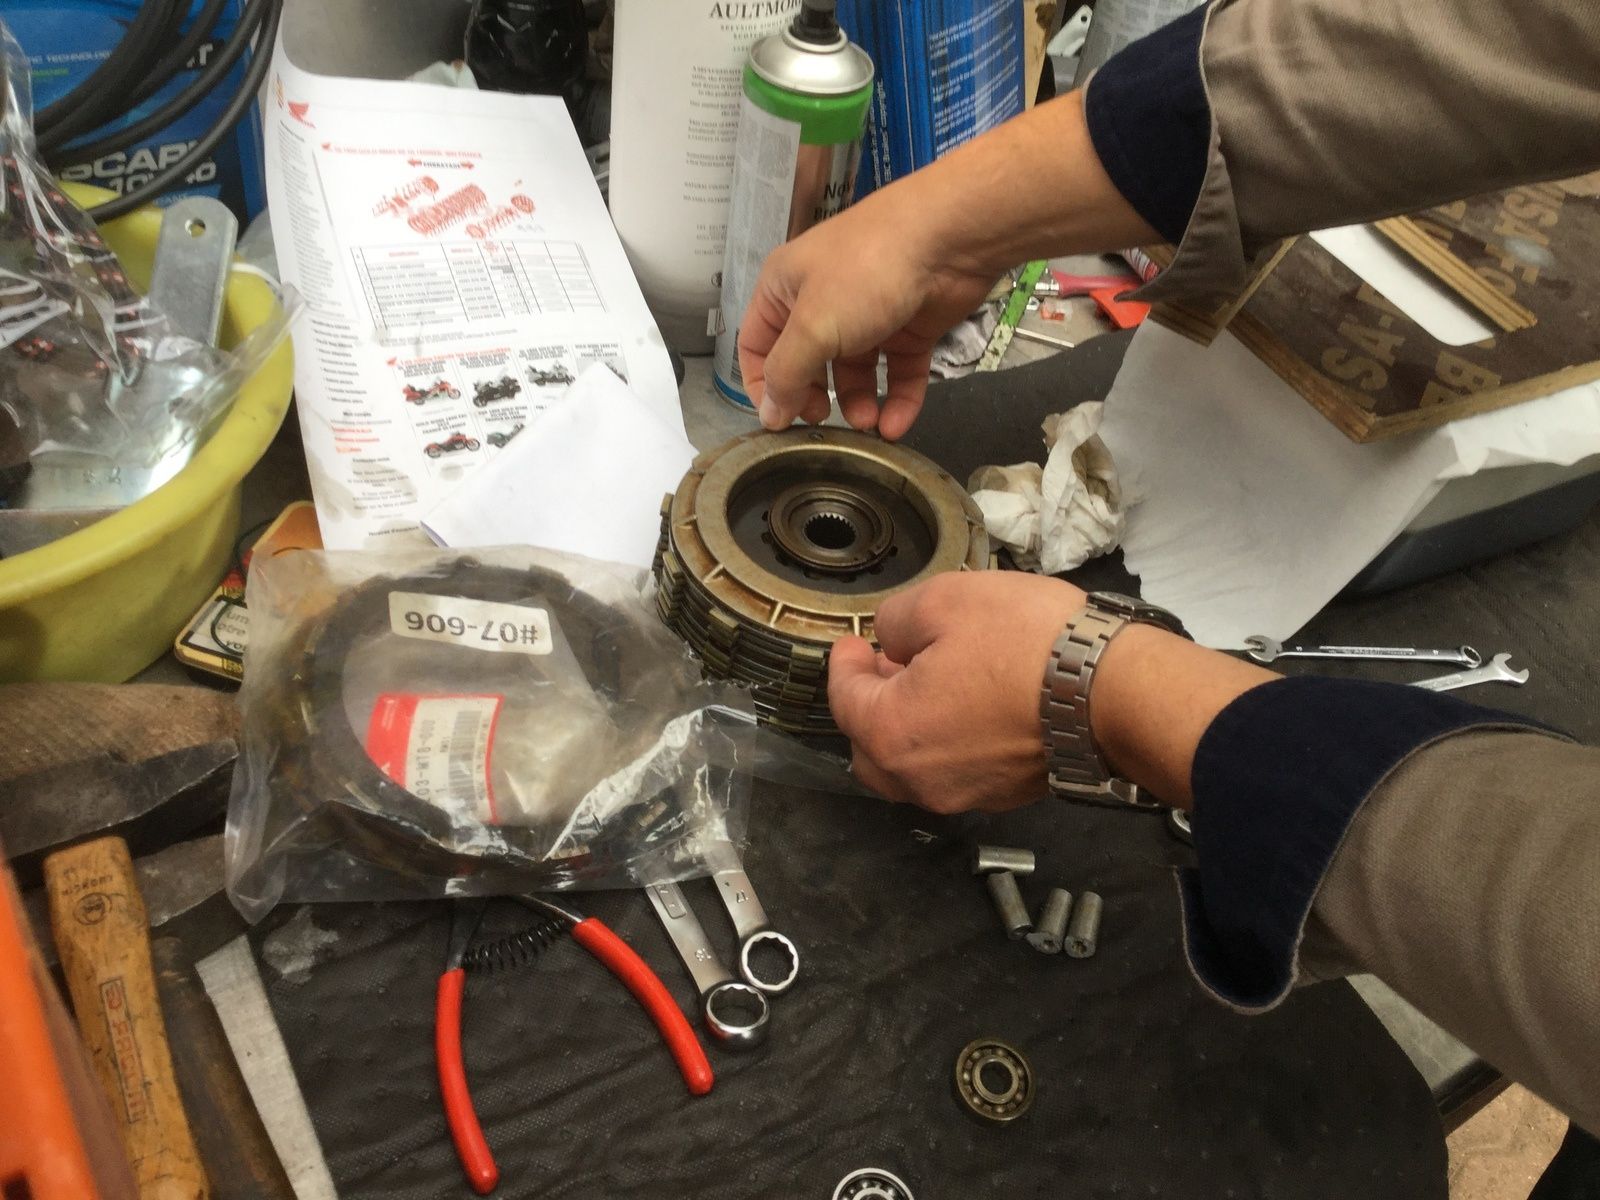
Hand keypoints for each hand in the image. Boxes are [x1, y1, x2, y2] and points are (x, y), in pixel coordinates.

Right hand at [737, 187, 998, 439]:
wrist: (948, 238)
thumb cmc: (865, 272)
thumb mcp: (812, 325)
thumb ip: (786, 374)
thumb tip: (769, 415)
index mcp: (784, 288)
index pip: (757, 345)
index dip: (763, 385)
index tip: (779, 420)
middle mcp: (822, 300)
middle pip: (807, 362)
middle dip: (814, 396)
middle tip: (824, 422)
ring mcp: (868, 313)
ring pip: (856, 371)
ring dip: (859, 402)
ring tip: (868, 424)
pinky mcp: (910, 327)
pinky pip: (898, 372)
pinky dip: (898, 400)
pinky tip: (896, 427)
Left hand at [828, 572, 1276, 813]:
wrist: (1114, 691)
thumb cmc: (1027, 642)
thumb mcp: (945, 599)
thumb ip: (897, 619)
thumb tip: (891, 639)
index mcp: (891, 733)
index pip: (844, 700)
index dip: (843, 665)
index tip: (852, 642)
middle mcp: (920, 778)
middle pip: (868, 750)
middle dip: (868, 707)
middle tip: (886, 664)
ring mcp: (965, 794)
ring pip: (911, 768)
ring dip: (908, 727)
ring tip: (929, 680)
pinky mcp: (1006, 795)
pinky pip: (955, 772)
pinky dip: (947, 742)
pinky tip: (969, 703)